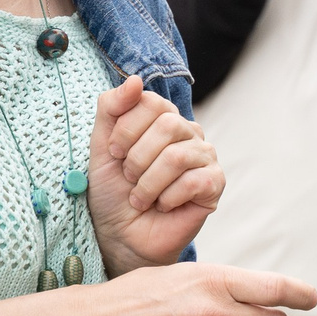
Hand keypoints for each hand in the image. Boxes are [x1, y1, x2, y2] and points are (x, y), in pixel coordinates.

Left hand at [87, 75, 223, 274]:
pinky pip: (193, 181)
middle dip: (137, 159)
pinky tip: (162, 206)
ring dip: (148, 184)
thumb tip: (136, 80)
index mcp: (164, 117)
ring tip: (141, 198)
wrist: (121, 235)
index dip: (126, 130)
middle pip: (167, 126)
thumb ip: (112, 107)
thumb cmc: (113, 190)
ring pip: (177, 156)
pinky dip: (167, 199)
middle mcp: (189, 132)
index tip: (115, 154)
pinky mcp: (215, 184)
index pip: (151, 102)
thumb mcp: (101, 145)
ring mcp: (205, 157)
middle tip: (129, 179)